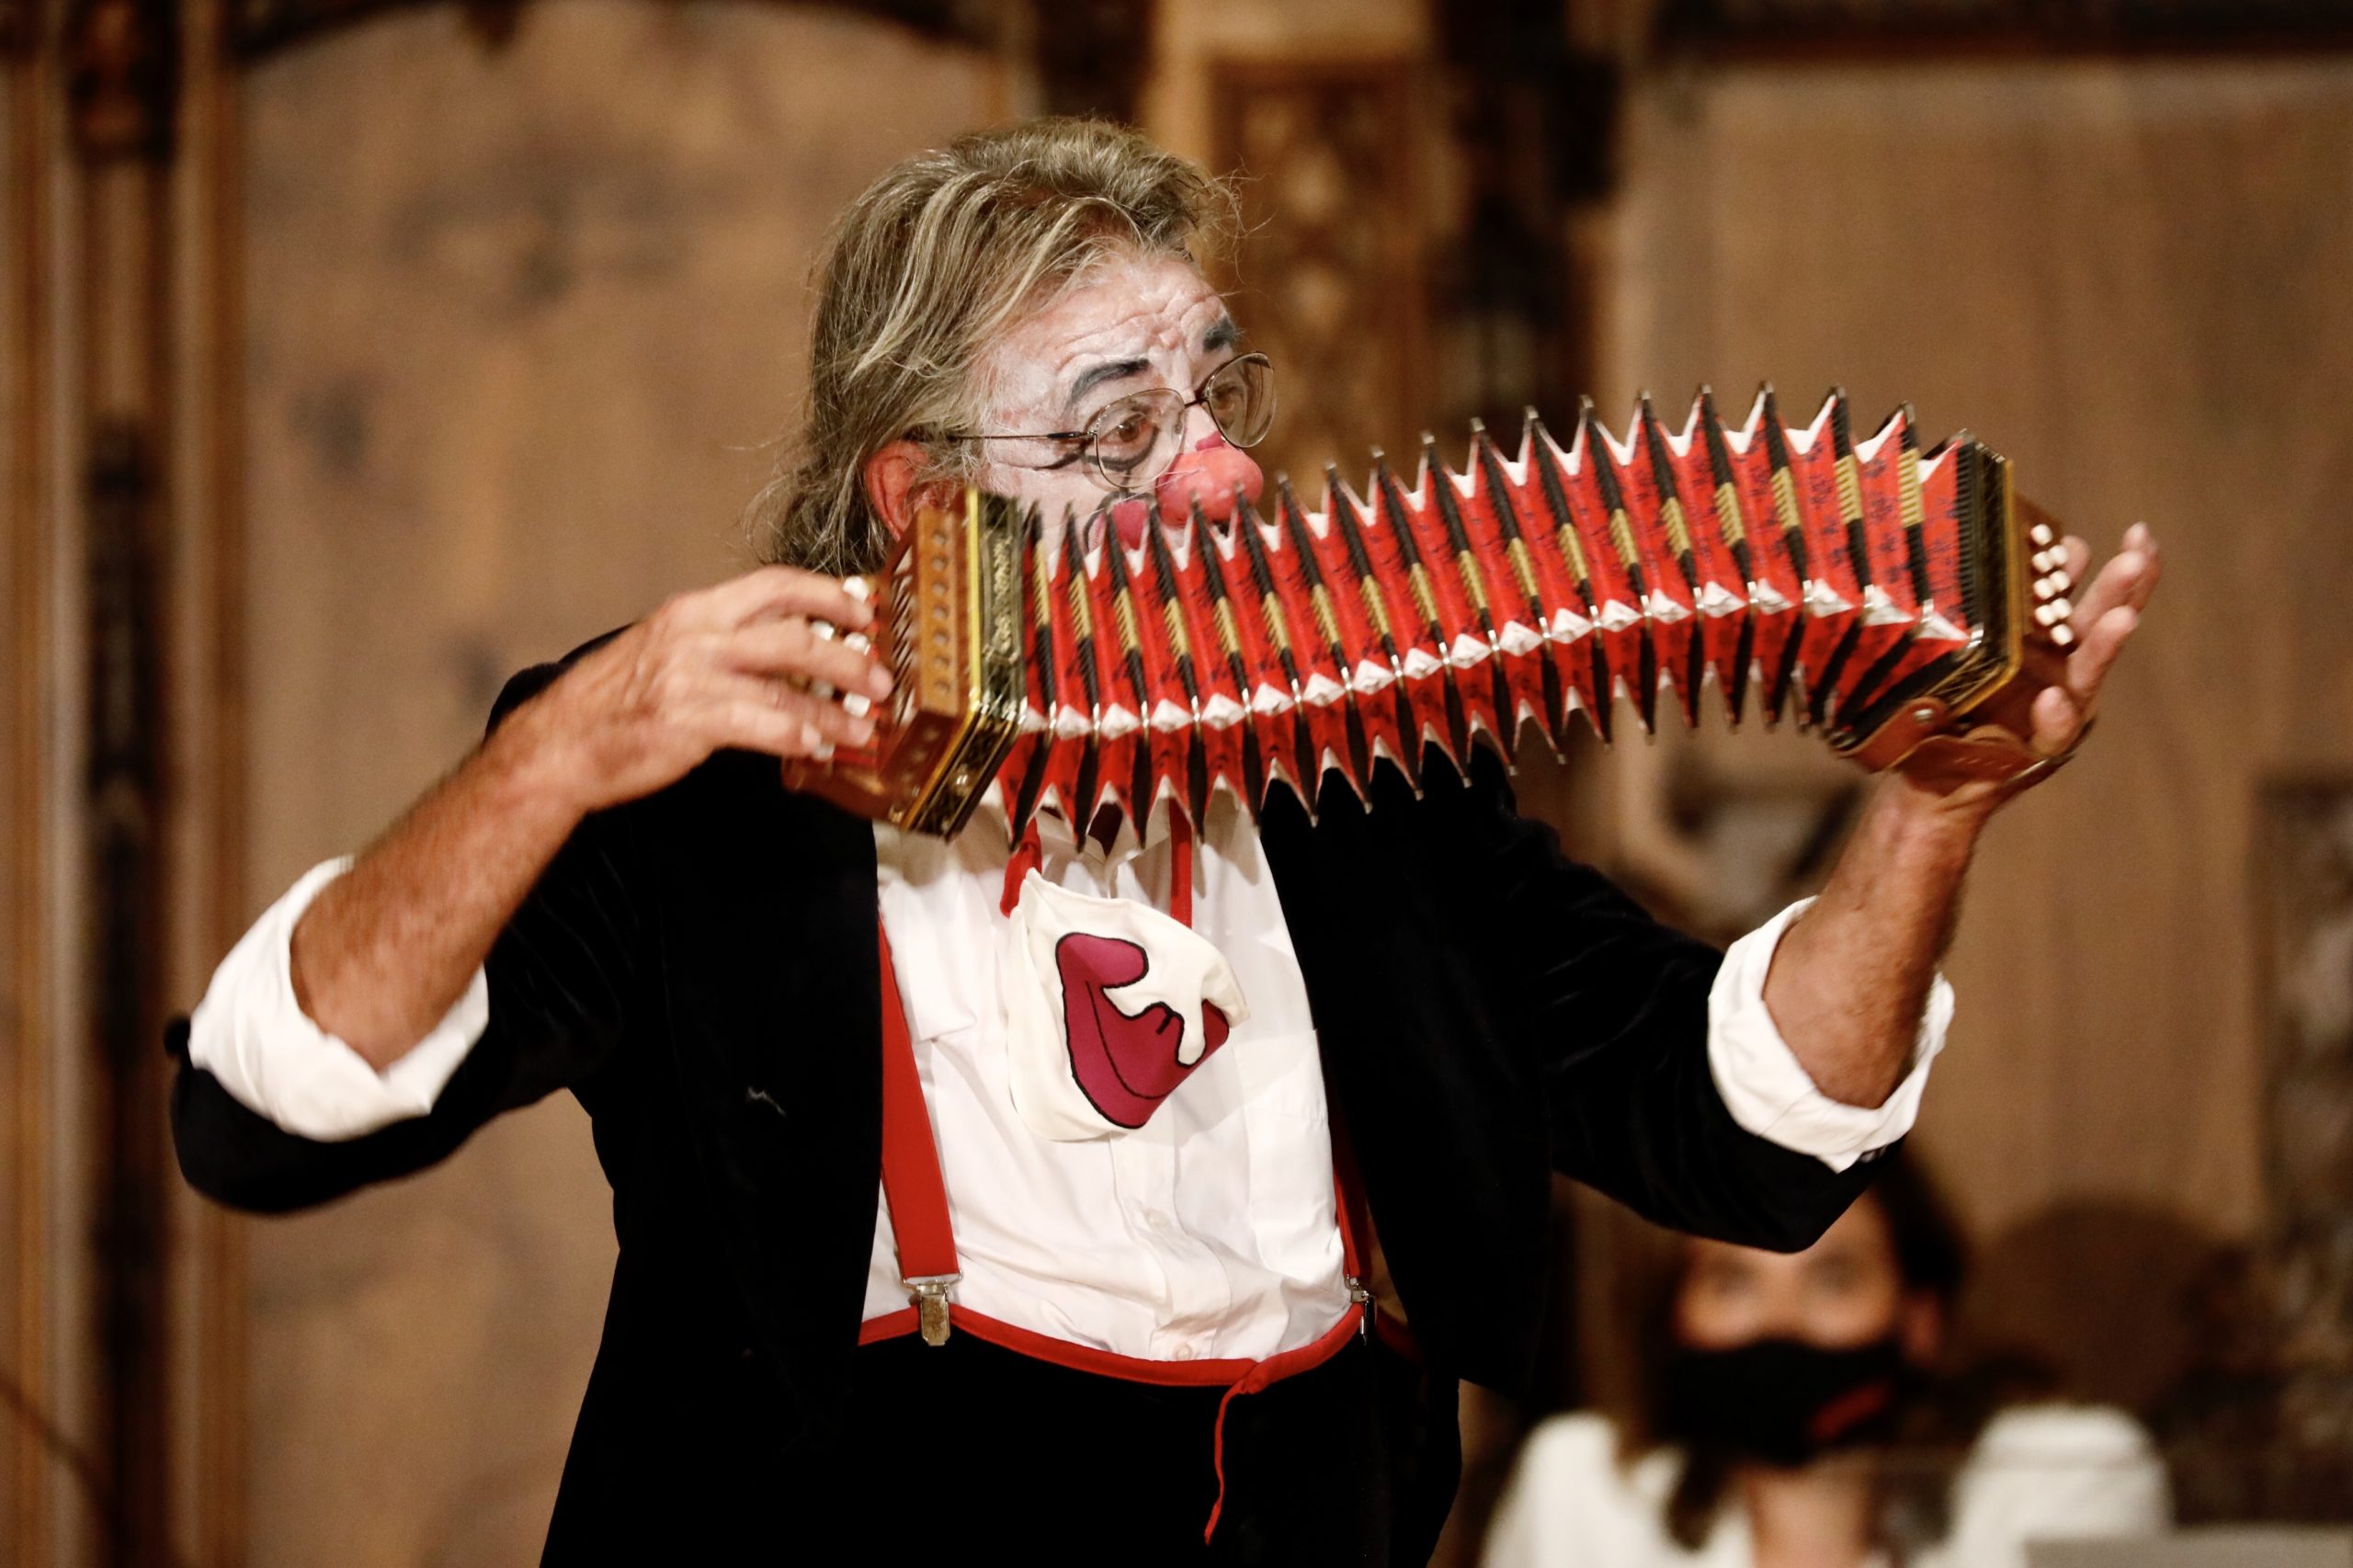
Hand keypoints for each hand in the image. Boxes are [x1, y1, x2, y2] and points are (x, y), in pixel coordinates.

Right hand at [506, 566, 892, 815]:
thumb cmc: (613, 703)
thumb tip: (786, 650)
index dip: (828, 594)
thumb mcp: (665, 650)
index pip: (774, 585)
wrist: (557, 745)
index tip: (865, 610)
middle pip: (794, 633)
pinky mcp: (690, 721)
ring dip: (834, 708)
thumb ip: (721, 643)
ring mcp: (693, 678)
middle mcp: (696, 635)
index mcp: (694, 611)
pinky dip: (798, 737)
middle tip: (880, 677)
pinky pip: (762, 725)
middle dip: (847, 655)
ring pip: (787, 684)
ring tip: (865, 726)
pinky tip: (820, 749)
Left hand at [1896, 522, 2160, 820]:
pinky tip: (2052, 699)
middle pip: (2097, 627)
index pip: (2087, 598)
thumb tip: (2046, 544)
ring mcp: (2052, 711)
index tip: (2136, 533)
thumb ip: (2008, 603)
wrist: (1930, 779)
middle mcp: (2061, 673)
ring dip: (2103, 645)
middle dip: (2120, 591)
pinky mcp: (2033, 751)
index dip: (2115, 569)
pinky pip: (2048, 734)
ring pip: (2086, 674)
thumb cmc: (1949, 704)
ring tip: (2122, 618)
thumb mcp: (1970, 644)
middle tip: (2137, 555)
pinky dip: (2053, 716)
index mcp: (2050, 643)